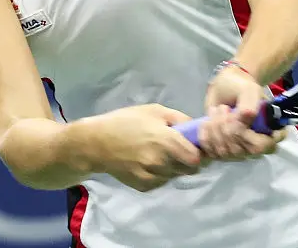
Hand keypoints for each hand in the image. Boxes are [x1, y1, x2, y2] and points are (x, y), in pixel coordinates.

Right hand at [86, 104, 202, 191]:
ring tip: (160, 154)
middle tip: (181, 150)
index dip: (201, 153)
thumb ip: (180, 119)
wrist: (96, 143)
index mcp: (167, 142)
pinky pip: (162, 181)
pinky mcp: (144, 187)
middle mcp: (162, 163)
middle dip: (190, 161)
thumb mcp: (154, 110)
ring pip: (176, 175)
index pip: (197, 158)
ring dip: (175, 167)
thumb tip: (197, 128)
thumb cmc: (126, 121)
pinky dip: (161, 174)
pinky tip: (149, 162)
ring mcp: (153, 177)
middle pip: (190, 170)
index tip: (197, 146)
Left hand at [200, 65, 285, 161]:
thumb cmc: (240, 88)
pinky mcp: (221, 151)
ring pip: (224, 151)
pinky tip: (207, 122)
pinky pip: (211, 151)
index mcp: (269, 131)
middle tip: (224, 108)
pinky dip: (206, 134)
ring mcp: (238, 151)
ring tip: (217, 110)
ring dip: (215, 127)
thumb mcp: (248, 90)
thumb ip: (250, 103)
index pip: (266, 146)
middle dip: (227, 126)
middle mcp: (254, 145)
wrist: (223, 88)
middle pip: (240, 149)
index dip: (251, 136)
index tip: (241, 117)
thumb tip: (248, 116)